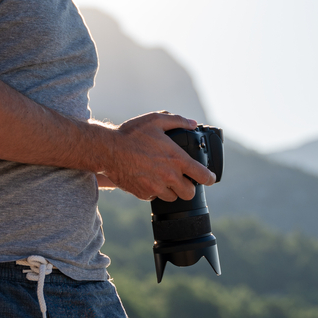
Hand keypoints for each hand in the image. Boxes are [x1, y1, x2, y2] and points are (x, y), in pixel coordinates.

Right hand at [99, 112, 216, 201]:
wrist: (108, 150)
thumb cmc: (131, 134)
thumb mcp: (155, 120)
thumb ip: (177, 121)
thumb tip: (192, 123)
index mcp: (176, 159)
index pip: (202, 175)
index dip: (209, 178)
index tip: (209, 178)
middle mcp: (169, 176)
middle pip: (189, 193)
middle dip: (189, 187)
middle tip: (183, 179)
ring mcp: (156, 187)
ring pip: (173, 197)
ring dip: (171, 190)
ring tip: (164, 178)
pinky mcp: (143, 194)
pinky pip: (155, 197)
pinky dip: (155, 190)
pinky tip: (149, 179)